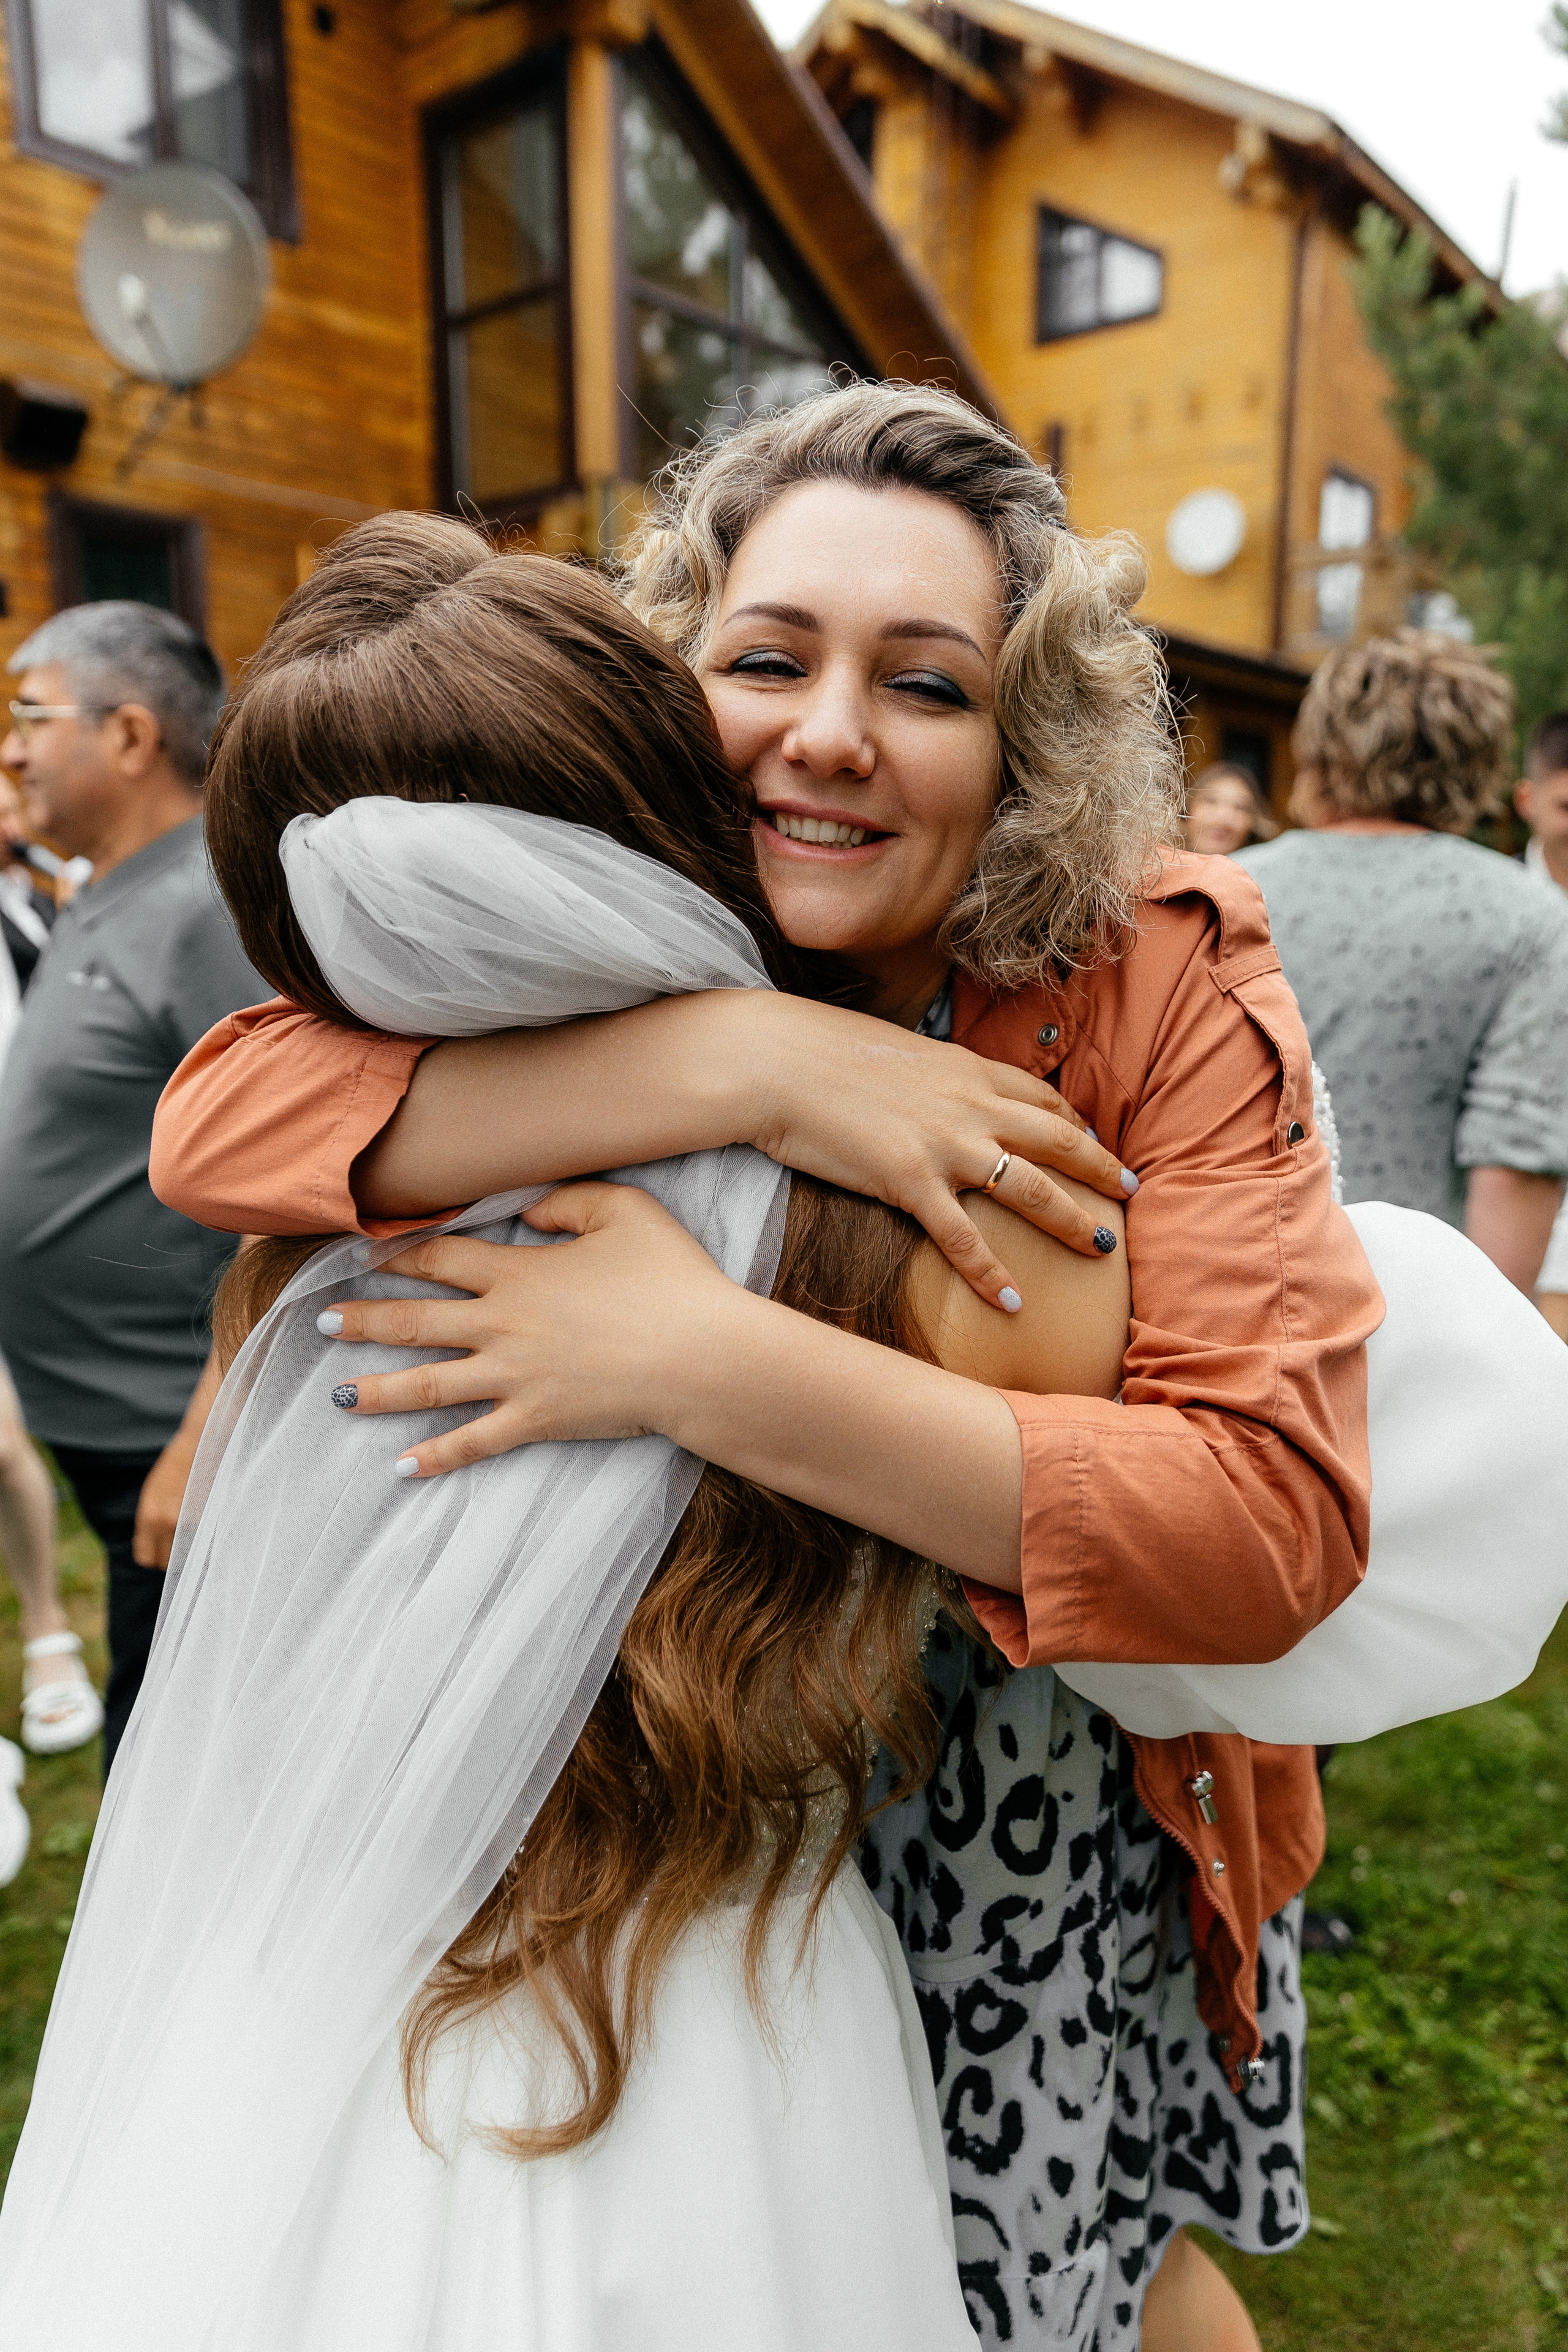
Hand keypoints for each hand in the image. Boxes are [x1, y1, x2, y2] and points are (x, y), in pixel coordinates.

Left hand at [132, 1438, 197, 1567]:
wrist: (199, 1444)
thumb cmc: (174, 1467)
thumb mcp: (152, 1494)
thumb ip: (151, 1521)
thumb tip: (154, 1545)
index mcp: (147, 1517)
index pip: (146, 1559)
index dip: (154, 1557)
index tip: (163, 1550)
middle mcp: (166, 1523)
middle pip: (166, 1562)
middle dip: (173, 1556)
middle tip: (180, 1542)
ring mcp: (189, 1521)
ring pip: (188, 1554)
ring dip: (191, 1547)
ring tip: (194, 1527)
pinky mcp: (209, 1517)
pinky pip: (205, 1541)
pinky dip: (206, 1537)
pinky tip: (206, 1520)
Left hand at [321, 1185, 735, 1477]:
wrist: (700, 1355)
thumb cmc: (671, 1279)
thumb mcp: (625, 1212)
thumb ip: (568, 1200)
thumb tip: (524, 1207)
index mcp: (519, 1272)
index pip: (441, 1259)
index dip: (399, 1255)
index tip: (363, 1257)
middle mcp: (502, 1325)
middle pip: (416, 1322)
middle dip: (364, 1321)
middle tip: (321, 1323)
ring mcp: (514, 1378)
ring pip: (428, 1385)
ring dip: (377, 1390)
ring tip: (337, 1395)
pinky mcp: (535, 1421)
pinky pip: (474, 1442)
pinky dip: (435, 1457)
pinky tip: (402, 1468)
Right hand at [746, 996, 1134, 1307]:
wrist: (773, 1061)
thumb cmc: (818, 1053)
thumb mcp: (893, 1051)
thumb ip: (928, 1075)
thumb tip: (930, 1091)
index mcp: (964, 1068)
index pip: (1038, 1095)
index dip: (1072, 1119)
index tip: (1091, 1138)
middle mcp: (969, 1104)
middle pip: (1056, 1139)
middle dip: (1101, 1167)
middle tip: (1132, 1190)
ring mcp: (944, 1144)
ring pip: (1030, 1187)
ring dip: (1072, 1220)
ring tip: (1100, 1249)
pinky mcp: (908, 1180)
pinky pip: (963, 1236)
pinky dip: (990, 1272)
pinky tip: (1012, 1301)